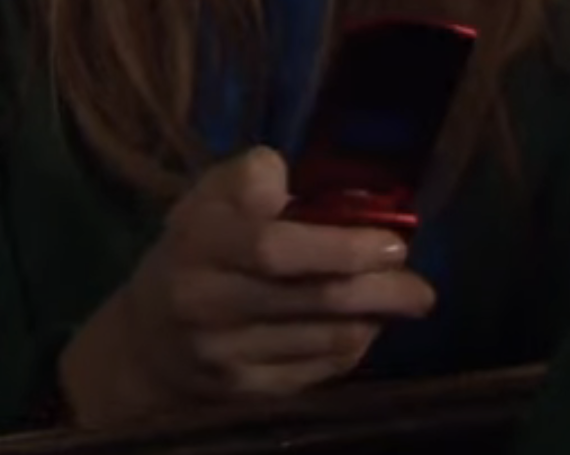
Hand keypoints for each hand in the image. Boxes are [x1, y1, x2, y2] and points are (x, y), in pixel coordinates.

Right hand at [60, 147, 434, 423]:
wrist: (148, 341)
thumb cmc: (192, 252)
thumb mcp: (205, 200)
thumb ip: (246, 177)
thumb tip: (289, 177)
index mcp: (198, 244)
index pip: (275, 249)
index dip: (341, 246)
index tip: (393, 243)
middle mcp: (208, 303)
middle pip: (314, 299)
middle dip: (381, 290)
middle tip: (421, 287)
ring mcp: (227, 354)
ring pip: (325, 338)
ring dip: (374, 318)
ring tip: (398, 300)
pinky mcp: (246, 391)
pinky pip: (318, 370)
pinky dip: (351, 348)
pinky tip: (362, 327)